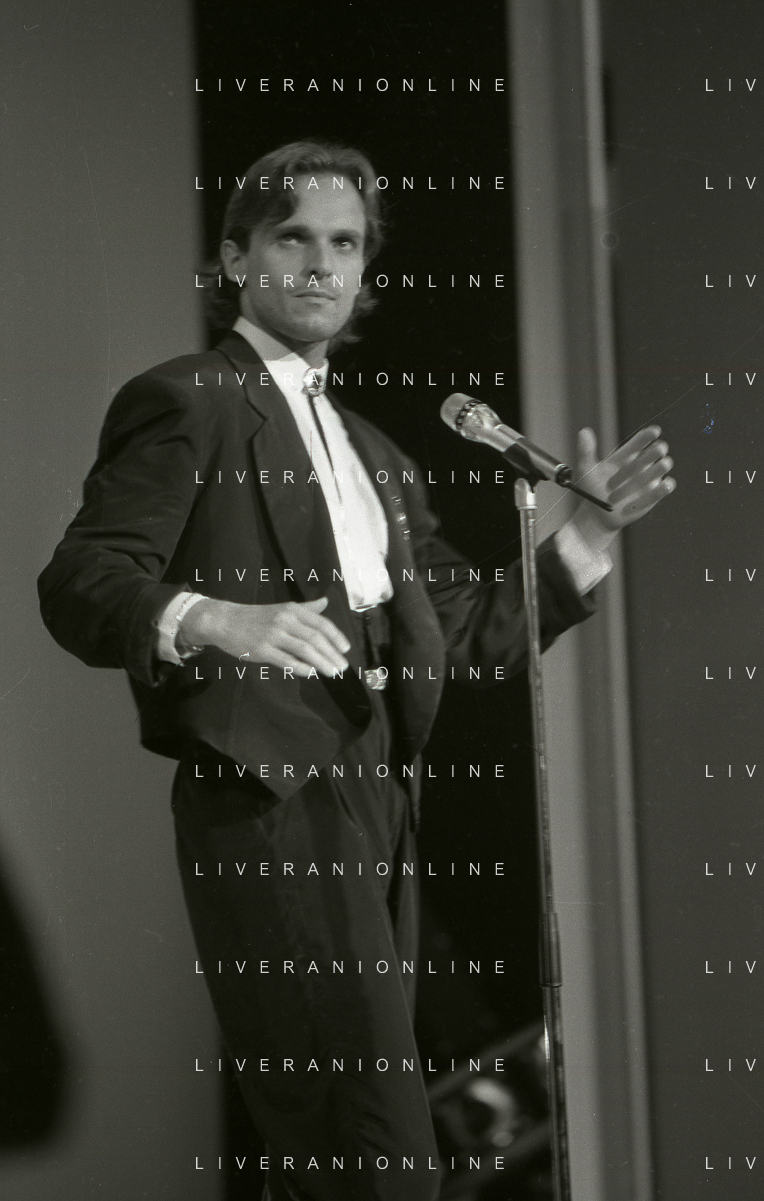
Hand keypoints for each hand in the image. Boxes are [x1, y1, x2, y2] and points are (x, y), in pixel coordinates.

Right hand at [181, 596, 349, 677]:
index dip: (336, 637)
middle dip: (332, 654)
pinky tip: (311, 674)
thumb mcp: (282, 608)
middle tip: (343, 667)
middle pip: (315, 638)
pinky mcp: (262, 649)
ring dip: (321, 662)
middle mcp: (285, 620)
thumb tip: (325, 601)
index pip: (321, 623)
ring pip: (304, 650)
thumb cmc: (255, 616)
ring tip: (332, 672)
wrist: (224, 621)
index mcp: (292, 609)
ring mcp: (273, 635)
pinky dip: (301, 668)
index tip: (346, 649)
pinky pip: (286, 660)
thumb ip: (305, 608)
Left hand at [568, 425, 675, 552]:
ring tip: (658, 467)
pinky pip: (666, 487)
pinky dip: (666, 486)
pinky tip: (661, 486)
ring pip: (663, 466)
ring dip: (662, 466)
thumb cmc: (591, 490)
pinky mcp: (653, 495)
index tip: (655, 431)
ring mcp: (648, 479)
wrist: (597, 515)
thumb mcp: (586, 470)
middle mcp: (639, 465)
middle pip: (656, 451)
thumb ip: (585, 451)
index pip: (640, 440)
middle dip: (659, 449)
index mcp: (626, 455)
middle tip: (658, 449)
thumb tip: (584, 431)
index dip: (648, 435)